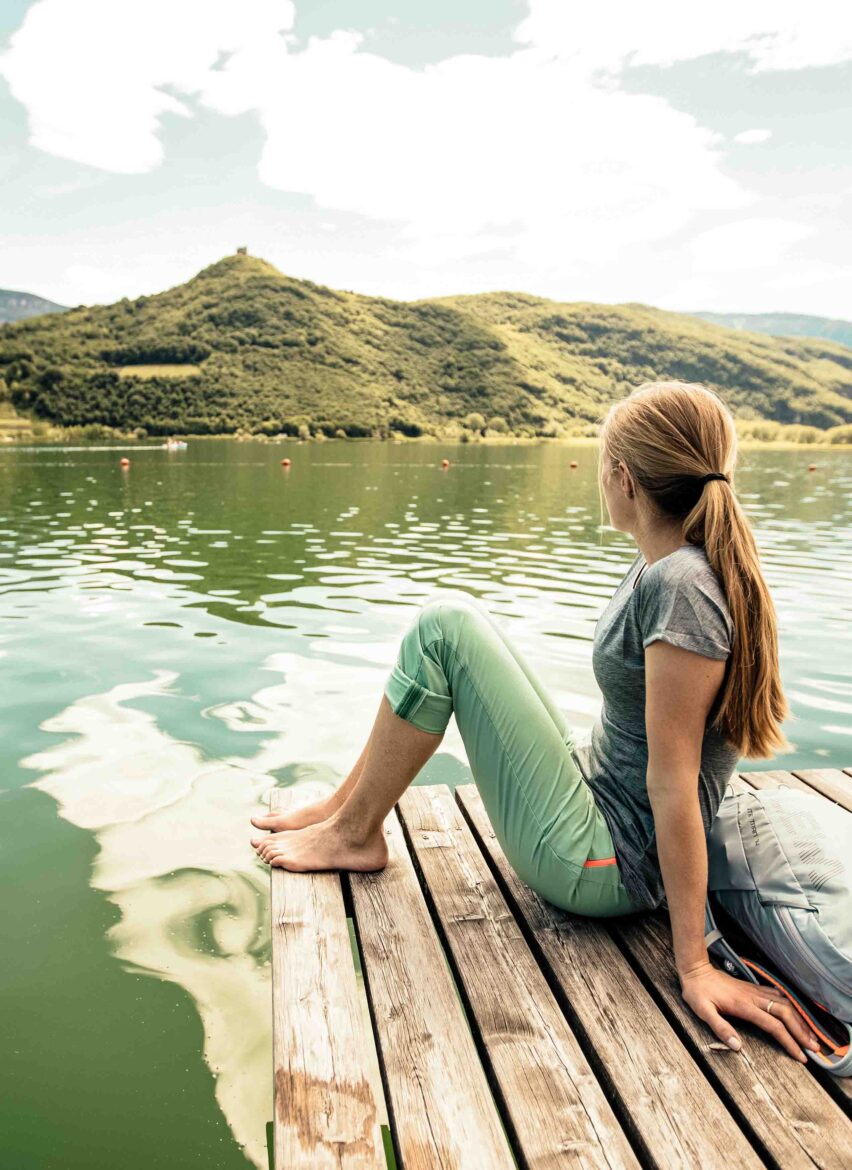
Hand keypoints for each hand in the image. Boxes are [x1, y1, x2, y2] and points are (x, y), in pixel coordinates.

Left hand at [679, 961, 820, 1062]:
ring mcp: (754, 991)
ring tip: (810, 1035)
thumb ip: (720, 1027)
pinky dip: (791, 1005)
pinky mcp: (753, 988)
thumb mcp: (702, 1011)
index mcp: (744, 1006)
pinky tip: (796, 1012)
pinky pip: (777, 995)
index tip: (801, 1056)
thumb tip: (738, 1046)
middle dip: (801, 1031)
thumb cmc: (697, 992)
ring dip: (799, 1019)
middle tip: (814, 1048)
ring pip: (784, 1003)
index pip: (773, 1026)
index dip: (789, 1041)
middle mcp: (753, 997)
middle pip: (785, 1013)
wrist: (695, 970)